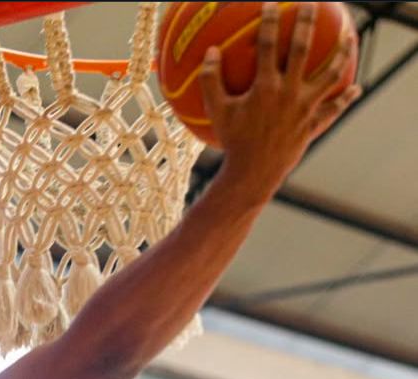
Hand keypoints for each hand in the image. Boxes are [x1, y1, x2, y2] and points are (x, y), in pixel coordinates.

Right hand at [199, 2, 360, 198]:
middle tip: (311, 3)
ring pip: (331, 74)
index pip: (268, 44)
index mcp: (265, 87)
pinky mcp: (313, 124)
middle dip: (307, 21)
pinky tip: (356, 88)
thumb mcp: (216, 112)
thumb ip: (211, 81)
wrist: (253, 174)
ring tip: (350, 37)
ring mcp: (304, 108)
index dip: (269, 20)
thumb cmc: (233, 143)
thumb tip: (210, 52)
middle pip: (302, 48)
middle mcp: (289, 93)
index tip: (271, 3)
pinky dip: (346, 99)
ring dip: (342, 53)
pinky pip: (334, 109)